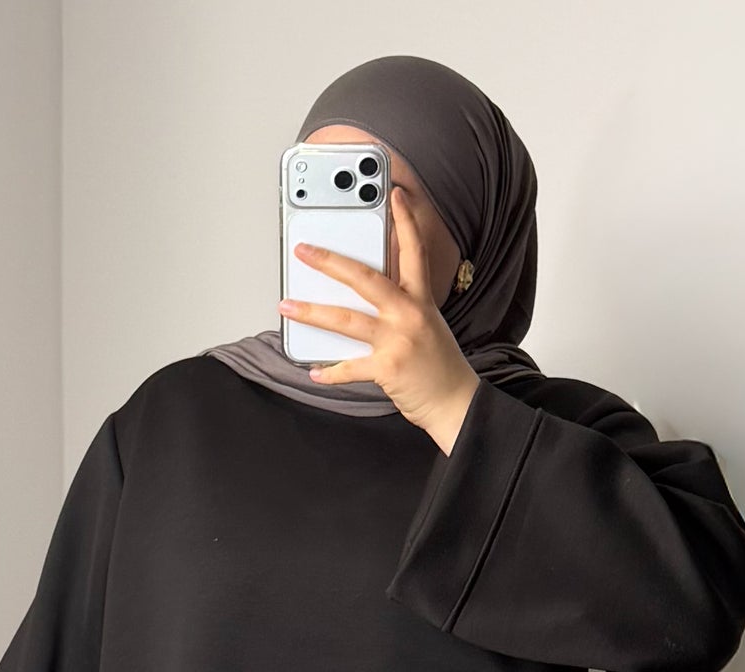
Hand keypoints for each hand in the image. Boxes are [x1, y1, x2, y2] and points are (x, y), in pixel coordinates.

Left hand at [279, 188, 479, 452]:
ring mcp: (398, 340)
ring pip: (346, 319)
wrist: (456, 403)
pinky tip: (315, 371)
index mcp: (420, 300)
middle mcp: (409, 314)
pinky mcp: (389, 369)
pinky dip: (330, 372)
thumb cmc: (439, 367)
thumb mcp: (427, 326)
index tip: (395, 194)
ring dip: (312, 312)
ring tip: (287, 306)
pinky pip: (350, 367)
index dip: (405, 221)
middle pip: (365, 278)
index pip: (413, 251)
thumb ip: (400, 308)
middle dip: (330, 261)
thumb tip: (361, 300)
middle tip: (304, 249)